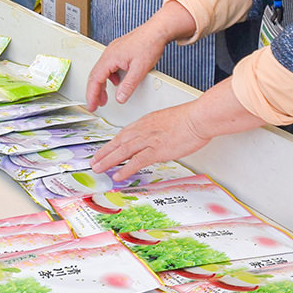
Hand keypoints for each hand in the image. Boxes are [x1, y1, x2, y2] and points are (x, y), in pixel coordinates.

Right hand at [85, 0, 195, 109]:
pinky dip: (109, 77)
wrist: (157, 31)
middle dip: (94, 91)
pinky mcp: (119, 51)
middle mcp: (109, 53)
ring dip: (101, 85)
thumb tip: (120, 97)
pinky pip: (109, 66)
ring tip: (104, 97)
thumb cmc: (149, 44)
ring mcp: (113, 51)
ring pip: (101, 71)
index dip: (92, 94)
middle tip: (95, 104)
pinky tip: (116, 82)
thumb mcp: (140, 70)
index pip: (95, 79)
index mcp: (110, 58)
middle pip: (95, 75)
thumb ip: (128, 86)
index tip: (92, 105)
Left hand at [91, 103, 209, 176]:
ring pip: (122, 151)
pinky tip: (118, 175)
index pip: (123, 134)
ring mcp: (148, 140)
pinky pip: (137, 161)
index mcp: (145, 122)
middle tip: (94, 161)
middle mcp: (143, 130)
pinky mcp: (157, 150)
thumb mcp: (167, 121)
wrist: (198, 118)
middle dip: (104, 153)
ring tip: (98, 168)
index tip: (104, 150)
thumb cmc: (188, 119)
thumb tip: (154, 139)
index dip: (111, 144)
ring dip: (108, 161)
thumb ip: (157, 130)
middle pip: (118, 142)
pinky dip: (126, 168)